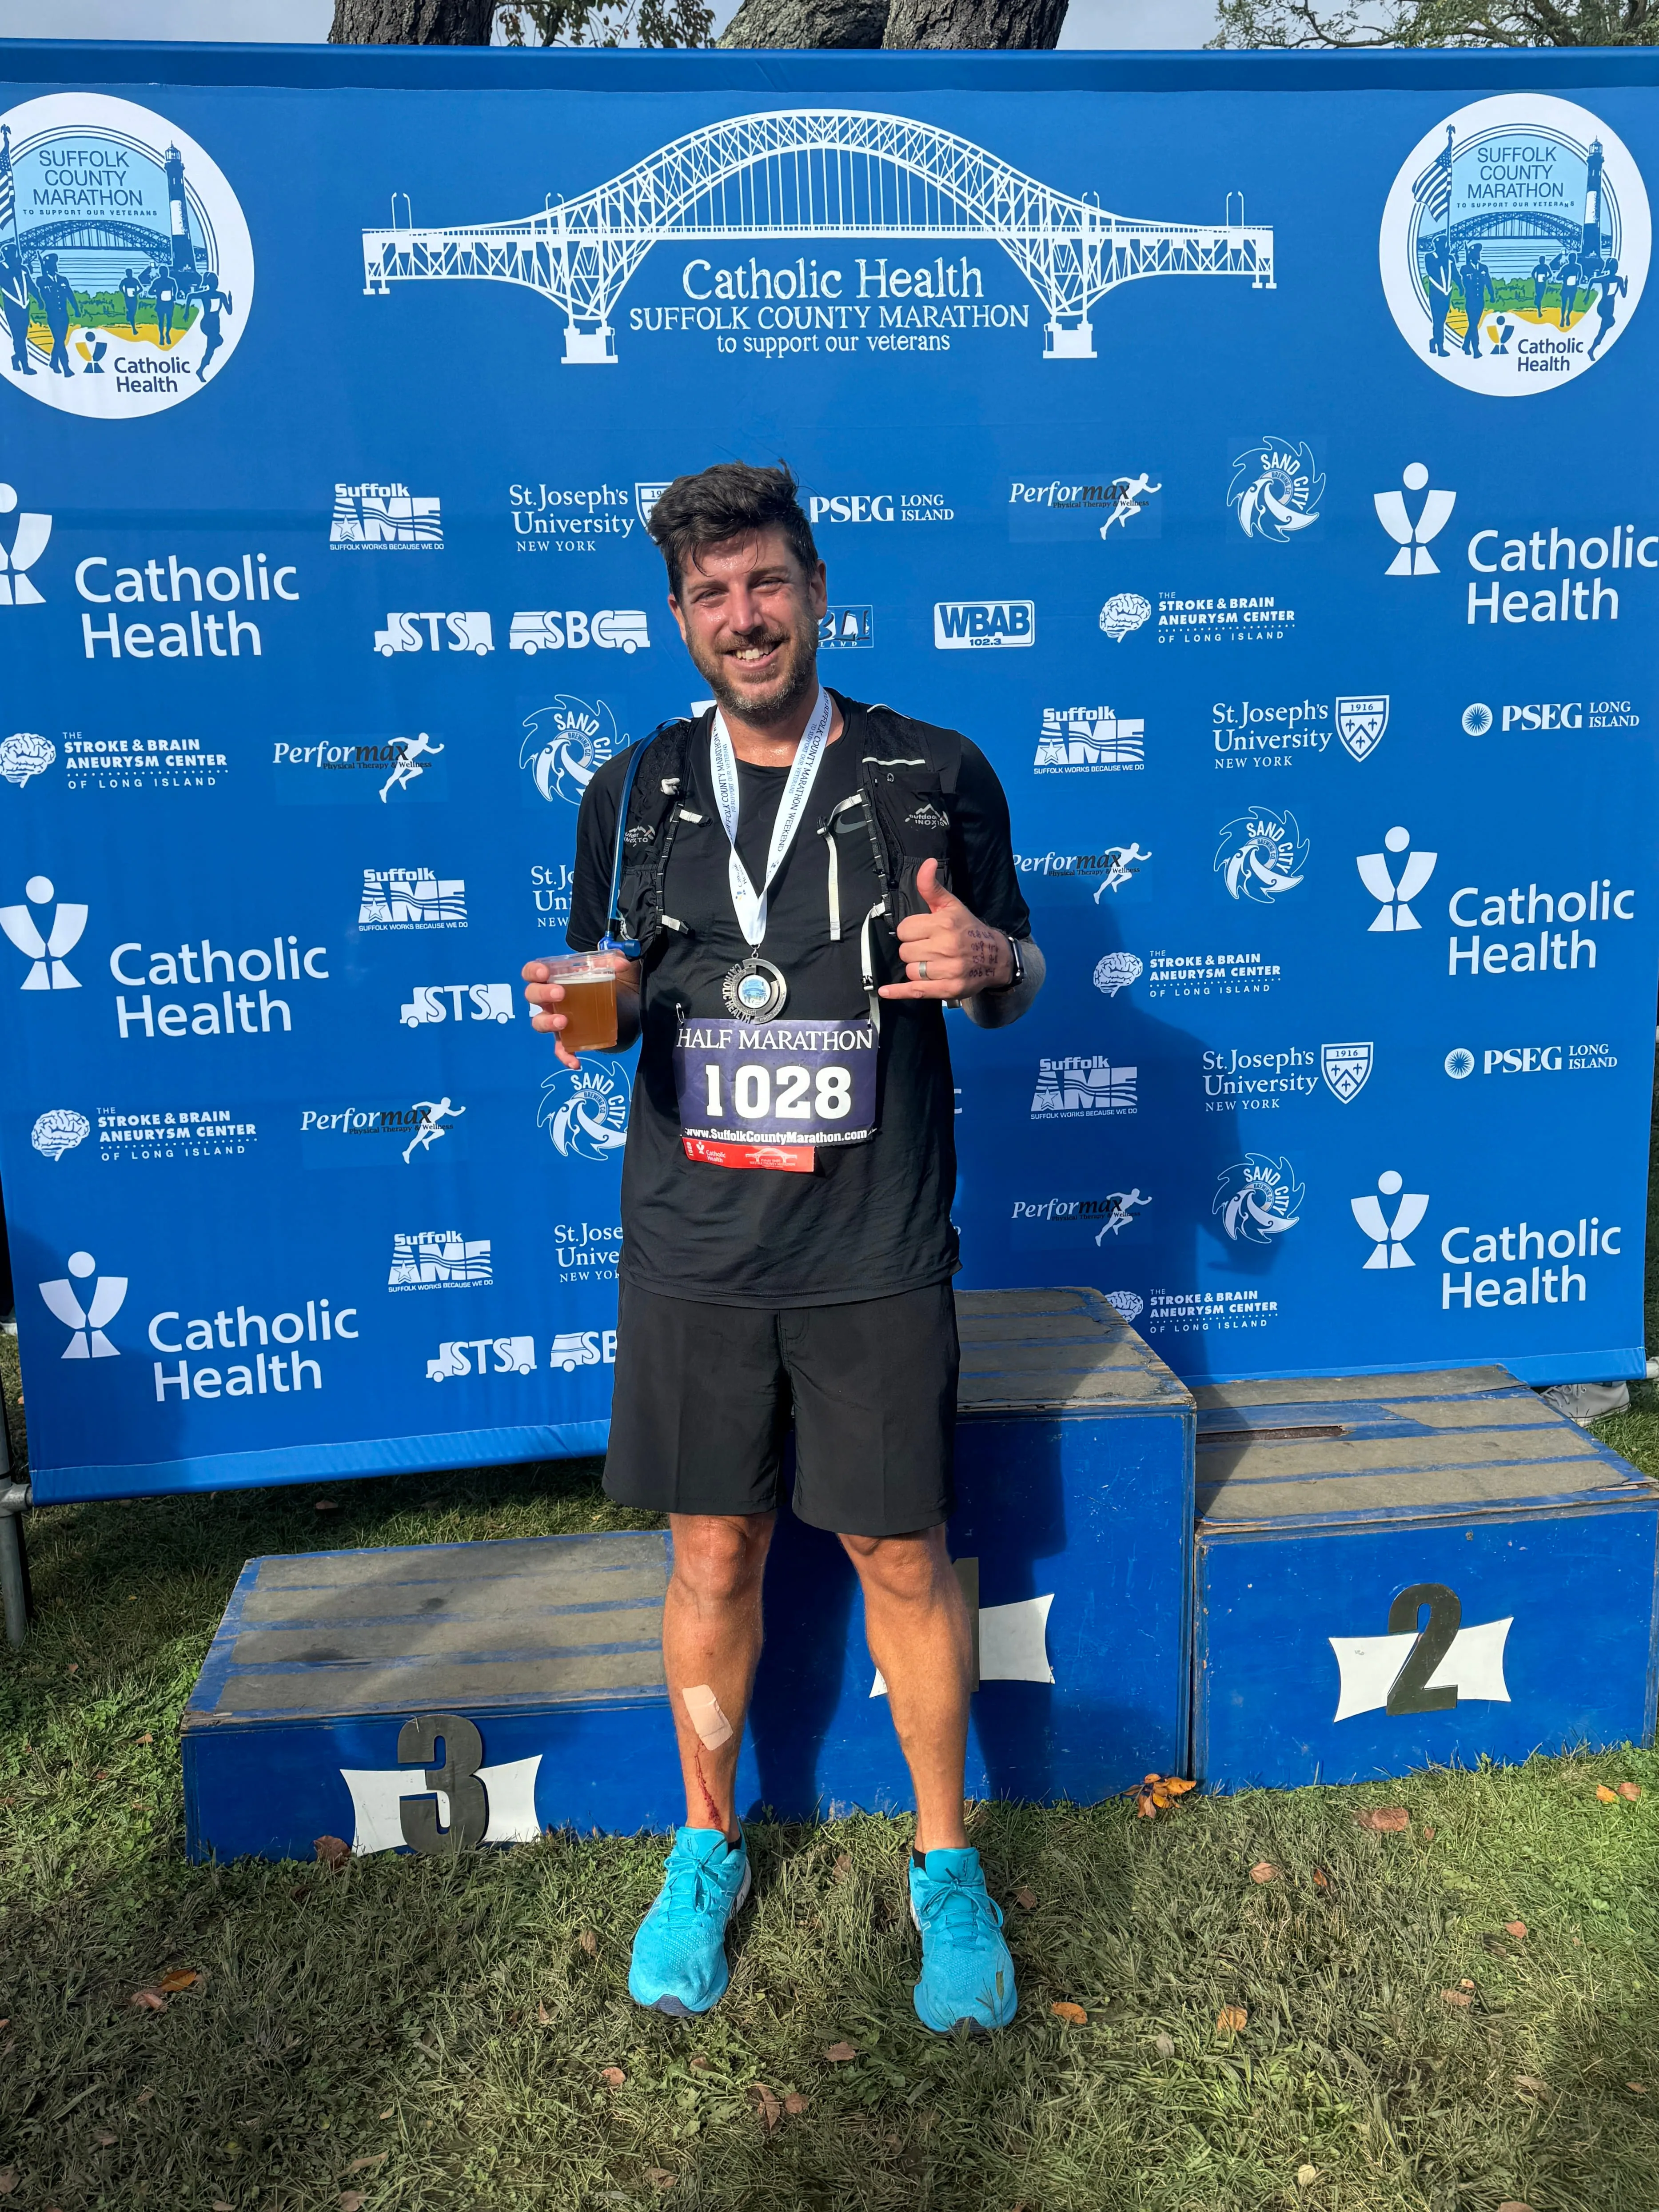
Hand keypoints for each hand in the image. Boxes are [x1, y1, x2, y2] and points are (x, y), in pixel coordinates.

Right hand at [522, 953, 638, 1070]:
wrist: (625, 1007)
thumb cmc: (607, 982)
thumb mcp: (611, 968)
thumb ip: (615, 960)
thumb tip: (621, 964)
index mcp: (554, 978)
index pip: (532, 973)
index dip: (533, 972)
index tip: (545, 972)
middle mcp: (550, 999)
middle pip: (531, 995)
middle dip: (542, 994)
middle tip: (560, 993)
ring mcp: (557, 1020)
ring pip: (539, 1022)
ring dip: (547, 1022)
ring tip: (563, 1022)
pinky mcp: (569, 1038)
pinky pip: (560, 1049)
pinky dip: (565, 1056)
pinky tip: (575, 1062)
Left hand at [878, 859, 1013, 1000]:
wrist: (995, 957)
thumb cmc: (968, 930)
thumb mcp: (951, 905)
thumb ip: (931, 886)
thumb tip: (926, 863)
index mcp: (944, 924)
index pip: (904, 929)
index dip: (910, 931)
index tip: (923, 933)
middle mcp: (946, 947)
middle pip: (904, 951)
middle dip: (913, 949)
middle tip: (929, 948)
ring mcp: (948, 970)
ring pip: (910, 970)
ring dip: (916, 968)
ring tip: (932, 963)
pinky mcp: (948, 989)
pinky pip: (915, 990)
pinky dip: (898, 992)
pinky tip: (886, 991)